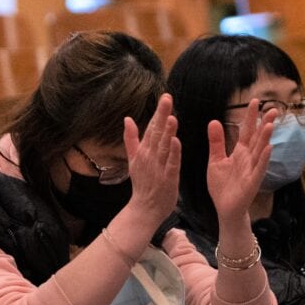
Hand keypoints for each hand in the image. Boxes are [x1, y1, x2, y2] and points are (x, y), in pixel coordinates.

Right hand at [123, 93, 180, 224]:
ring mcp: (158, 167)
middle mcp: (150, 156)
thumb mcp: (133, 159)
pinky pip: (171, 164)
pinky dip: (174, 153)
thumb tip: (127, 119)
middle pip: (157, 133)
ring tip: (171, 116)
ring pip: (164, 147)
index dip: (158, 112)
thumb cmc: (142, 183)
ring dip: (167, 132)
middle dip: (162, 115)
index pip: (151, 127)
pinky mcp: (168, 179)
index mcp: (143, 151)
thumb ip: (131, 139)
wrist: (144, 208)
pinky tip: (177, 141)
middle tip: (168, 99)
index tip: (165, 97)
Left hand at [207, 100, 275, 221]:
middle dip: (264, 124)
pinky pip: (259, 169)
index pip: (246, 131)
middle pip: (258, 138)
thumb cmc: (222, 185)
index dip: (250, 117)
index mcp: (239, 152)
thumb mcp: (215, 160)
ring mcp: (252, 170)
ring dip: (265, 138)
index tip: (255, 101)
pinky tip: (269, 148)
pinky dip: (264, 158)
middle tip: (272, 108)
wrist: (224, 208)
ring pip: (260, 151)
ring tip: (270, 124)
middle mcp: (248, 159)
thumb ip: (216, 142)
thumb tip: (214, 120)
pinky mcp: (252, 182)